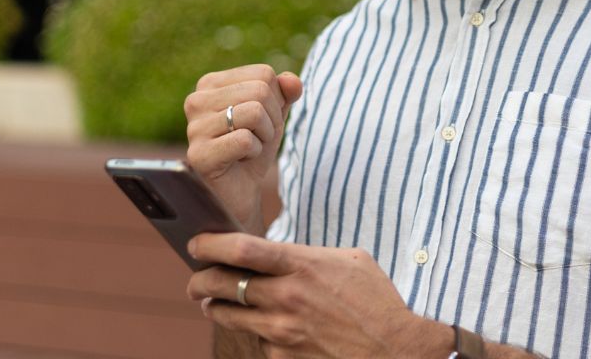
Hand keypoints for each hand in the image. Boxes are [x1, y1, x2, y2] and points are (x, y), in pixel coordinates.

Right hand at [184, 65, 302, 230]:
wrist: (240, 192)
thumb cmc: (254, 148)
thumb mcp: (274, 114)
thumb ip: (285, 92)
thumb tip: (292, 81)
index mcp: (210, 84)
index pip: (263, 74)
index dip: (276, 100)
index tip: (261, 121)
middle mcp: (196, 100)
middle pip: (260, 90)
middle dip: (272, 119)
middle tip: (256, 139)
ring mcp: (194, 128)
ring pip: (254, 112)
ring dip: (264, 136)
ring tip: (248, 149)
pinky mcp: (199, 154)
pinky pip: (246, 140)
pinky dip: (255, 153)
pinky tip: (239, 161)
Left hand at [186, 233, 448, 358]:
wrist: (395, 350)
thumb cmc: (376, 301)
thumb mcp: (350, 261)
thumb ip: (310, 255)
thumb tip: (281, 255)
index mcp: (302, 265)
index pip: (242, 248)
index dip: (211, 244)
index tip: (197, 243)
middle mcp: (286, 297)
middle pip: (222, 284)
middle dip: (200, 280)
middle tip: (195, 280)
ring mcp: (282, 331)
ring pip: (230, 316)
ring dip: (217, 307)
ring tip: (214, 302)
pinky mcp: (282, 358)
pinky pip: (258, 341)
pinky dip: (257, 333)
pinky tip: (269, 327)